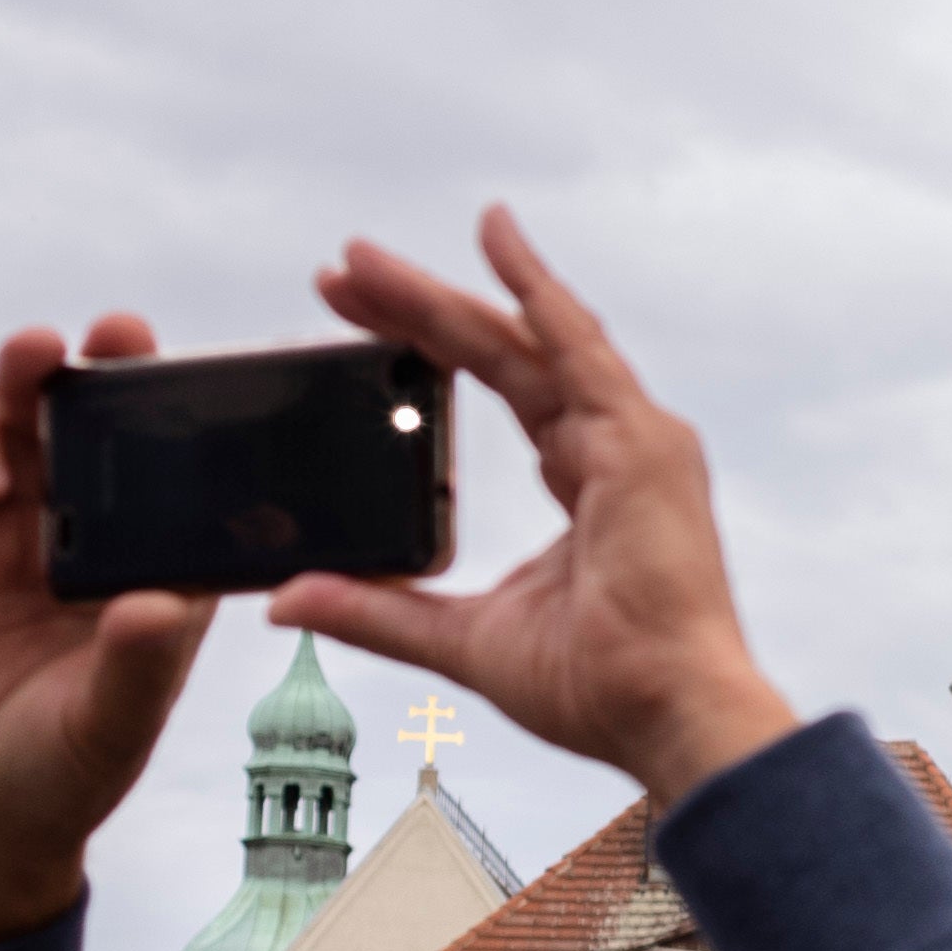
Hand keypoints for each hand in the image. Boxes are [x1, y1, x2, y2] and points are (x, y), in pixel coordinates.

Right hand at [0, 320, 220, 948]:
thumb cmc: (65, 766)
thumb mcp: (111, 724)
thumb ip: (136, 666)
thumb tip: (160, 604)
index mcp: (171, 568)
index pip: (203, 483)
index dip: (212, 429)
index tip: (231, 380)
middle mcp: (106, 531)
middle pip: (117, 434)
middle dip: (118, 374)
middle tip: (123, 330)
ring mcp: (27, 524)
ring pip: (34, 430)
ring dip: (35, 383)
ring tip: (40, 350)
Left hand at [268, 211, 798, 804]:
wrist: (667, 712)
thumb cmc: (597, 688)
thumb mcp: (464, 640)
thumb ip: (380, 612)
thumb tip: (285, 601)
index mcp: (589, 485)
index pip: (507, 394)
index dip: (431, 352)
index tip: (358, 323)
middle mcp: (617, 447)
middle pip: (504, 355)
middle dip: (418, 311)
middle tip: (339, 273)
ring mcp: (635, 440)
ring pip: (523, 342)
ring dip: (443, 296)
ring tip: (364, 261)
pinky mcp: (638, 441)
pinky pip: (574, 346)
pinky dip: (534, 289)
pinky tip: (494, 238)